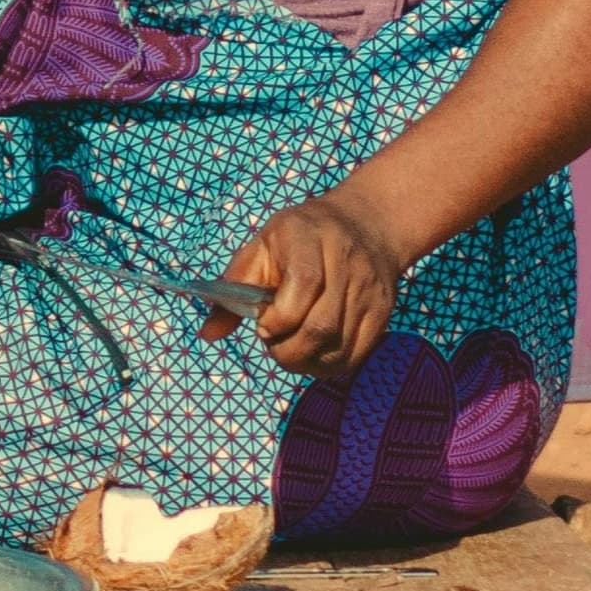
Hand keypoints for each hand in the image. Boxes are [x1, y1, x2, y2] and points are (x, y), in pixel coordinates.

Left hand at [212, 194, 403, 378]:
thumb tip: (207, 334)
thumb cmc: (300, 237)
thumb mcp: (261, 247)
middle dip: (287, 350)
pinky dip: (327, 366)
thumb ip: (232, 289)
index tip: (262, 326)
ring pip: (338, 349)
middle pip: (321, 327)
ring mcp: (370, 293)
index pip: (303, 286)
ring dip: (305, 361)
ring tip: (290, 347)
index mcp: (309, 239)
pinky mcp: (383, 314)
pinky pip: (354, 356)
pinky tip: (311, 353)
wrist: (367, 225)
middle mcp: (347, 266)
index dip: (278, 318)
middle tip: (273, 343)